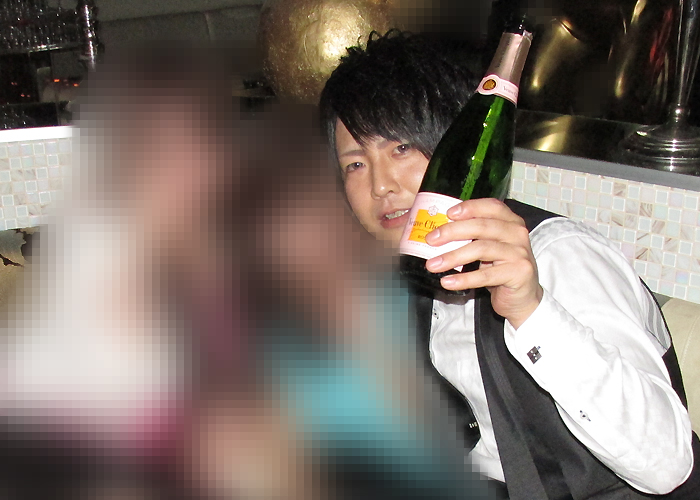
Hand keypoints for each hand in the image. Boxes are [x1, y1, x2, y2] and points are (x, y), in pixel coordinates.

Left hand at [424, 198, 542, 328]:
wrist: (523, 297)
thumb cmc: (502, 268)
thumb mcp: (490, 246)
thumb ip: (474, 235)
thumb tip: (438, 233)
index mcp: (510, 221)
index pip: (491, 207)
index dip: (469, 208)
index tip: (448, 214)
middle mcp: (517, 234)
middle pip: (481, 227)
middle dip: (452, 232)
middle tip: (431, 240)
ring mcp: (519, 253)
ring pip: (481, 249)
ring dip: (452, 257)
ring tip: (433, 265)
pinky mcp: (517, 273)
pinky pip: (485, 275)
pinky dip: (463, 279)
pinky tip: (447, 281)